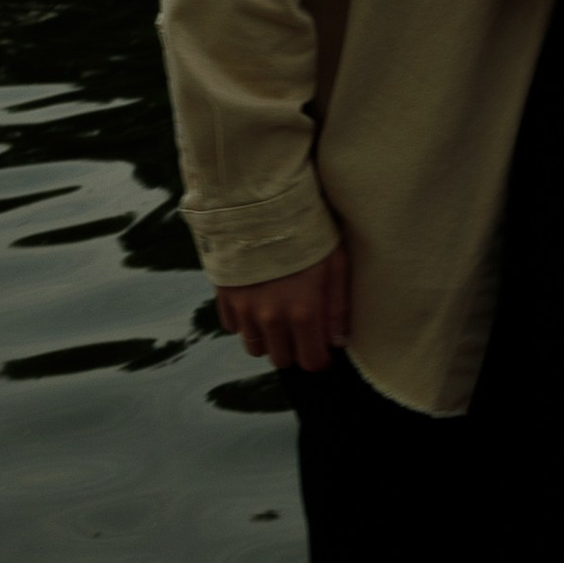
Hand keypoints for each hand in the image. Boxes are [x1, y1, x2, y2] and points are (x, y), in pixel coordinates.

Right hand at [217, 243, 348, 371]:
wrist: (261, 201)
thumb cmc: (306, 230)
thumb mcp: (334, 262)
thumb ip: (337, 306)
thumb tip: (338, 341)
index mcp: (302, 311)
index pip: (310, 361)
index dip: (319, 358)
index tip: (322, 349)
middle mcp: (271, 317)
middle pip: (281, 359)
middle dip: (294, 349)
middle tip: (301, 328)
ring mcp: (245, 308)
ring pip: (256, 347)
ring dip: (268, 338)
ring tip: (277, 313)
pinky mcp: (225, 296)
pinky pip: (233, 327)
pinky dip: (245, 321)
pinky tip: (256, 299)